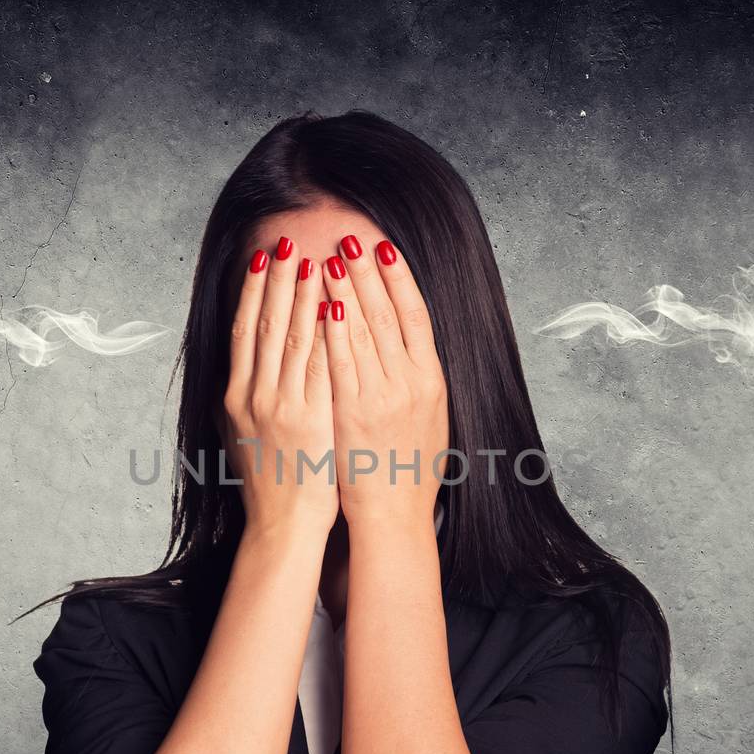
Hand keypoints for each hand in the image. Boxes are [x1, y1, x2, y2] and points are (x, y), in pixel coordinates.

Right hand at [223, 236, 338, 535]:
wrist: (282, 526)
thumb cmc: (269, 484)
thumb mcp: (242, 436)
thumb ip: (244, 400)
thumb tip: (241, 369)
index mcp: (236, 397)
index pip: (244, 331)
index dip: (252, 291)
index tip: (262, 258)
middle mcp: (253, 396)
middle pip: (266, 325)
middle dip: (277, 280)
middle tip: (287, 241)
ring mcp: (280, 406)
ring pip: (292, 338)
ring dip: (303, 294)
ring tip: (313, 259)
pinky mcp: (308, 419)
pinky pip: (318, 365)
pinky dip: (324, 332)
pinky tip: (333, 304)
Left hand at [320, 234, 448, 529]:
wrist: (394, 514)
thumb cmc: (410, 470)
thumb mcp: (430, 418)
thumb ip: (419, 379)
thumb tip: (410, 344)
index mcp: (432, 380)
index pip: (416, 316)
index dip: (400, 279)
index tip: (385, 249)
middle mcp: (410, 383)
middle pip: (388, 315)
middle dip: (366, 274)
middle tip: (350, 239)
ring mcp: (382, 397)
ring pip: (363, 332)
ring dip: (345, 291)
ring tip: (329, 258)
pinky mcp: (353, 413)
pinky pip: (341, 363)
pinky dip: (333, 330)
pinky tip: (322, 304)